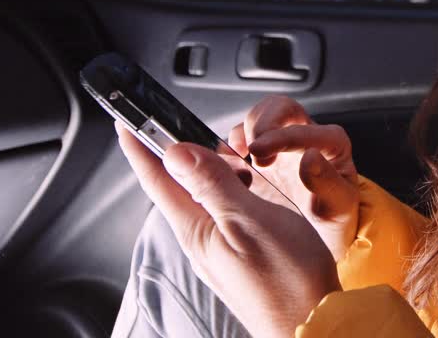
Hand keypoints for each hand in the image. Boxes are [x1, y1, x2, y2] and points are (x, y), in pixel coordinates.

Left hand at [117, 122, 339, 337]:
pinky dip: (228, 186)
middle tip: (168, 119)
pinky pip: (222, 209)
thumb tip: (176, 152)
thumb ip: (213, 185)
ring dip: (205, 167)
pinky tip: (244, 182)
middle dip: (172, 150)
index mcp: (197, 229)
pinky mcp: (239, 252)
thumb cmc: (288, 280)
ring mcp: (220, 246)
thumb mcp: (250, 221)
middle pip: (177, 184)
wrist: (312, 322)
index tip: (125, 120)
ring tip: (215, 146)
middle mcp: (202, 238)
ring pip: (202, 195)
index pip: (158, 179)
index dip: (141, 146)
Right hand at [228, 96, 360, 261]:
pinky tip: (228, 166)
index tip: (261, 152)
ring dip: (245, 132)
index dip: (281, 136)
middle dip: (262, 121)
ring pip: (259, 117)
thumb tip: (310, 158)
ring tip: (239, 157)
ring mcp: (280, 144)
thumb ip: (327, 183)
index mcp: (330, 144)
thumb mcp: (337, 207)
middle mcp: (305, 137)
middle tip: (250, 148)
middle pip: (281, 108)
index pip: (305, 128)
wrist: (322, 238)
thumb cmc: (334, 218)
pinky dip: (230, 146)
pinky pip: (241, 138)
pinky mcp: (259, 156)